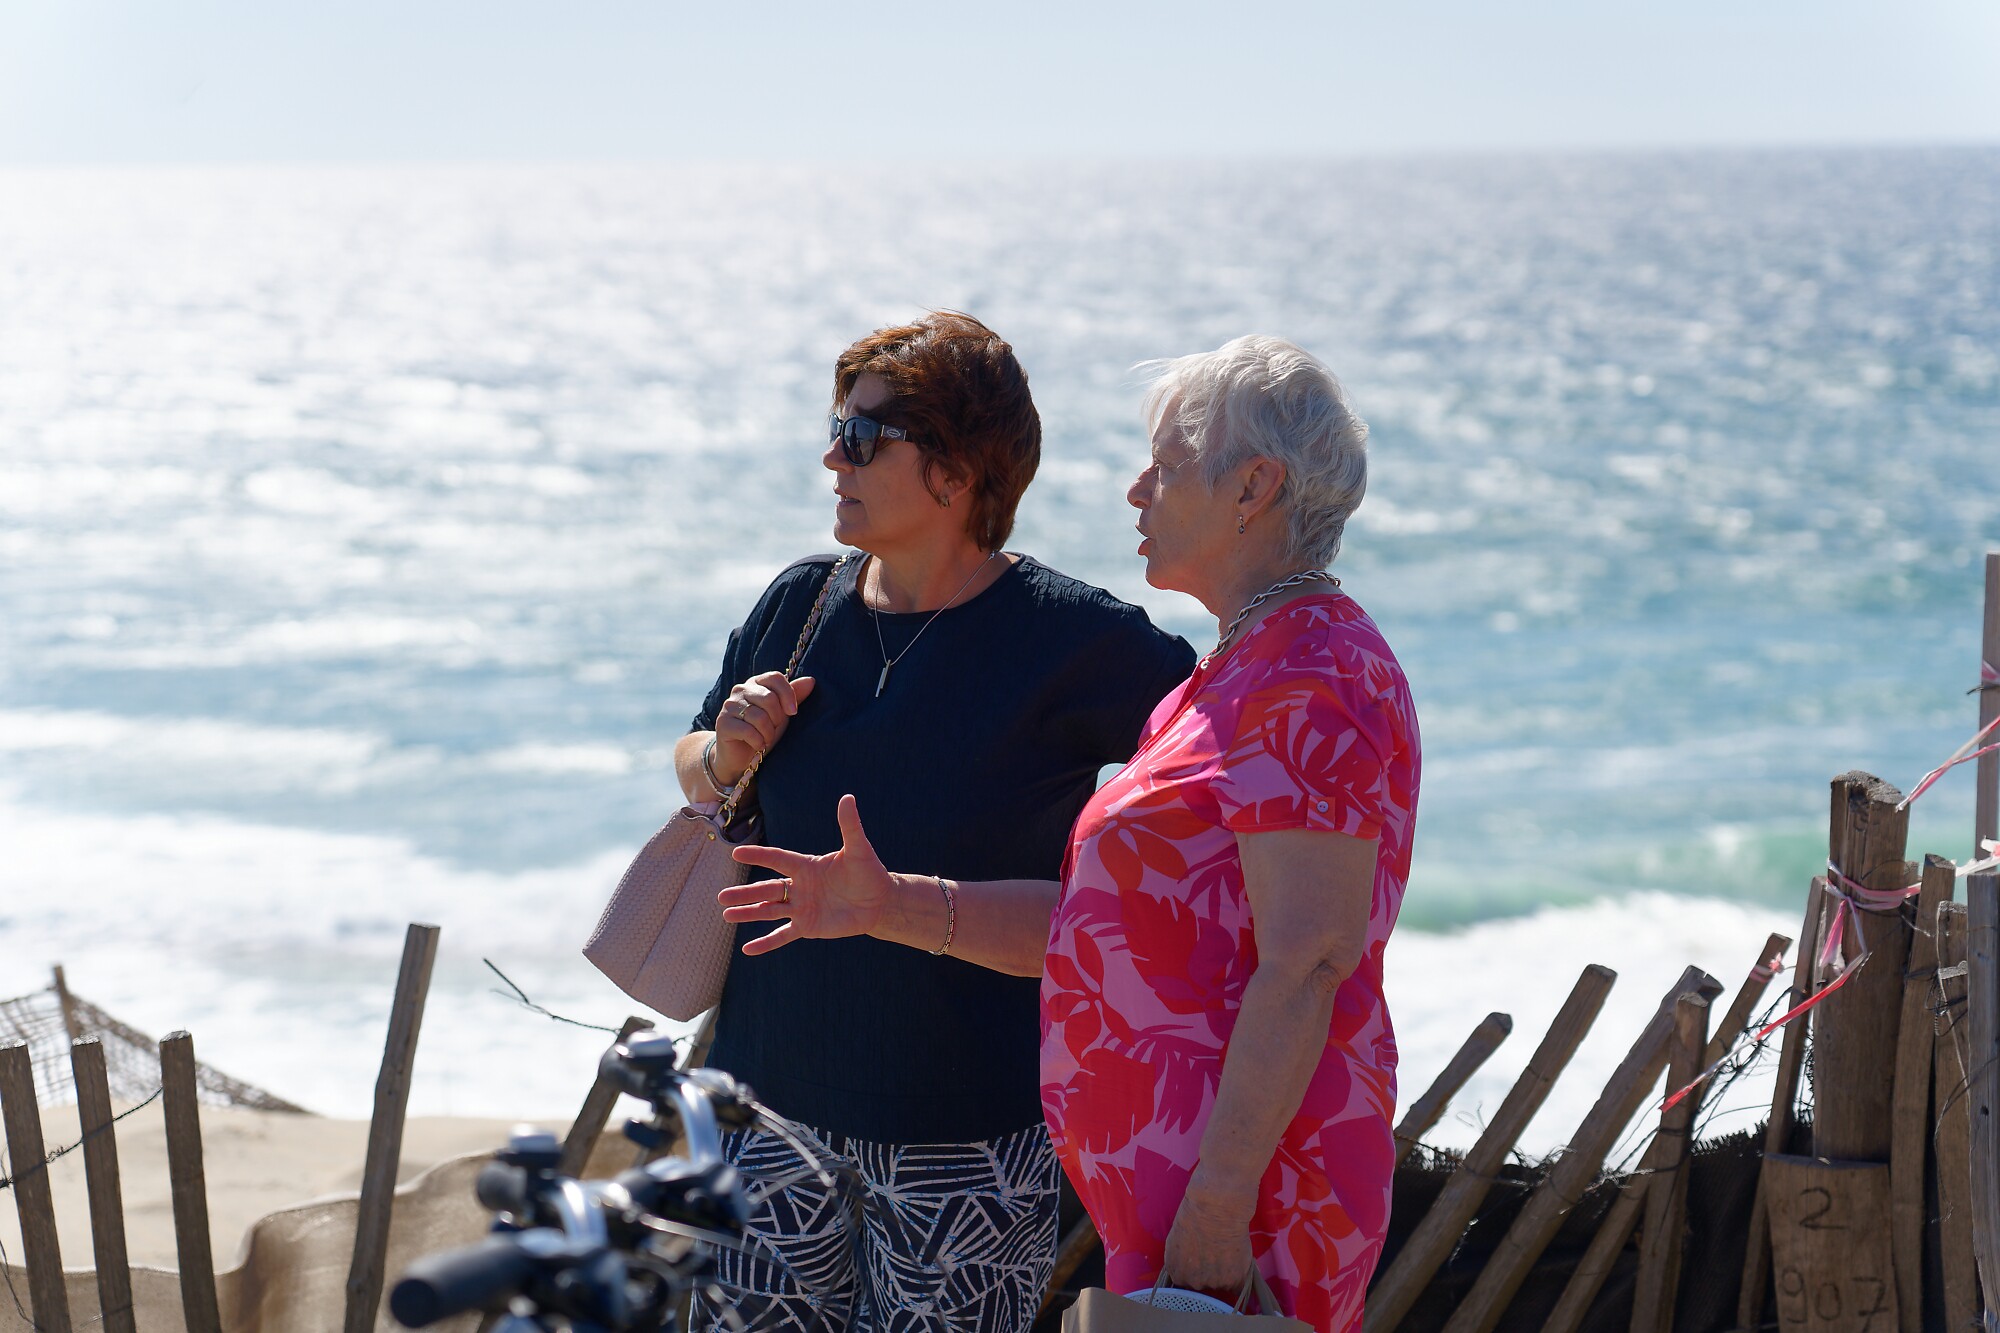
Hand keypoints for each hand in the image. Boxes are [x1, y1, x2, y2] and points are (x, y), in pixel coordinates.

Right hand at [711, 672, 814, 785]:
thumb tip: (811, 680)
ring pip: (759, 716)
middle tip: (774, 729)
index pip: (775, 678)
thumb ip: (794, 696)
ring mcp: (729, 705)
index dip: (787, 694)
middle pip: (768, 698)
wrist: (740, 756)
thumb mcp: (782, 714)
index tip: (793, 712)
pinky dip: (758, 742)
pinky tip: (758, 746)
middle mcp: (740, 689)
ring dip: (768, 733)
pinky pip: (748, 731)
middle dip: (777, 719)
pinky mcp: (722, 723)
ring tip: (766, 739)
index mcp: (756, 683)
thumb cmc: (763, 731)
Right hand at [721, 795, 892, 954]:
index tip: (736, 852)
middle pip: (767, 889)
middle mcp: (799, 887)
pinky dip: (767, 943)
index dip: (758, 855)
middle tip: (721, 896)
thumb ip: (850, 826)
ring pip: (769, 911)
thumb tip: (848, 797)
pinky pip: (783, 935)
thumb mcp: (859, 849)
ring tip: (727, 915)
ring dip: (749, 914)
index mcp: (806, 866)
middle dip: (745, 894)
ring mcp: (802, 908)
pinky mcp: (808, 927)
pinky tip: (748, 949)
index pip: (777, 859)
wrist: (879, 902)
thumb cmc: (869, 872)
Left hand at [1161, 1175, 1254, 1297]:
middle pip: (1203, 1285)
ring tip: (1227, 1249)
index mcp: (1176, 1271)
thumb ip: (1180, 1259)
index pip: (1185, 1282)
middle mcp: (1193, 1282)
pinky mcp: (1235, 1280)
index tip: (1201, 1260)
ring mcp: (1214, 1283)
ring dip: (1226, 1273)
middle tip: (1216, 1252)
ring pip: (1222, 1285)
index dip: (1195, 1271)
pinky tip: (1239, 1260)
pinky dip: (1241, 1276)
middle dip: (1209, 1273)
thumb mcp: (1176, 1239)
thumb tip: (1187, 1265)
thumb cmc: (1194, 1214)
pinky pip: (1239, 1286)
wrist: (1216, 1207)